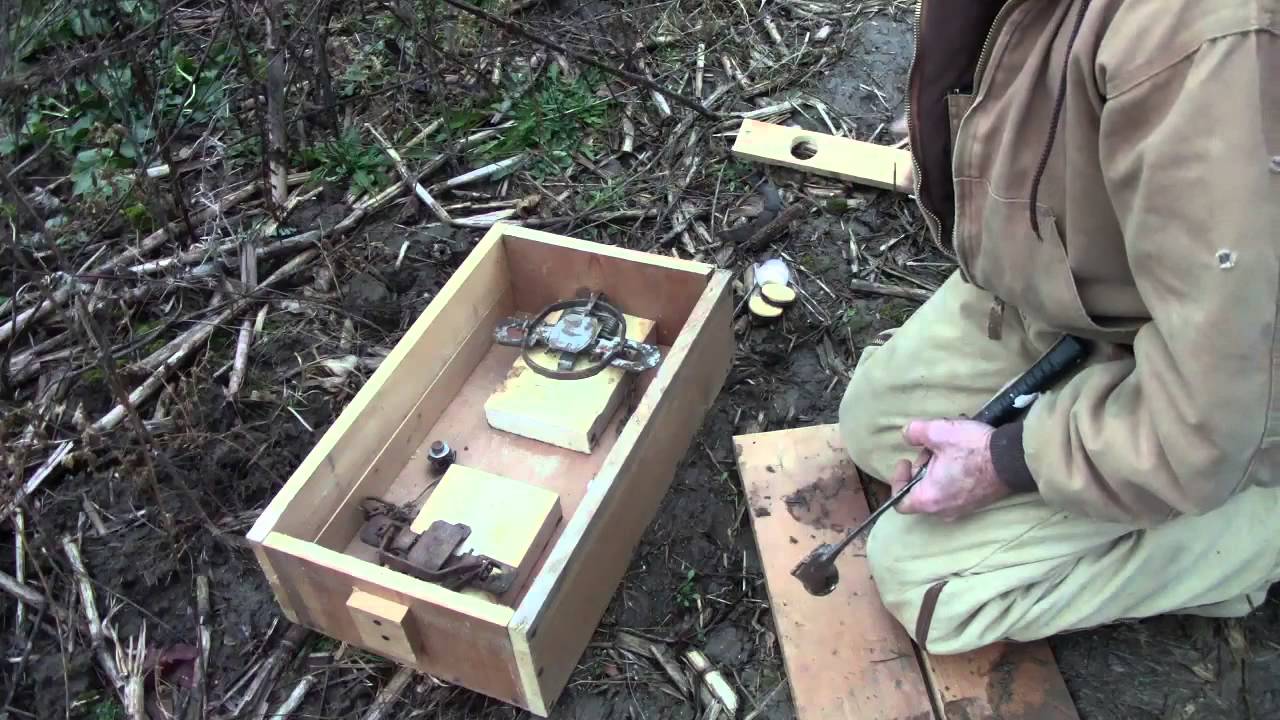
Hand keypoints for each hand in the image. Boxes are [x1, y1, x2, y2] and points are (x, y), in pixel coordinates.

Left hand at [888, 419, 1010, 519]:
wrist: (1013, 459)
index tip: (906, 460)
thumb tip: (907, 435)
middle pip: (919, 493)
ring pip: (937, 491)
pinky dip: (951, 476)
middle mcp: (943, 511)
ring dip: (936, 470)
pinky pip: (953, 492)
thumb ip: (915, 432)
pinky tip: (962, 456)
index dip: (897, 480)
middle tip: (930, 449)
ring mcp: (962, 509)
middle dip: (921, 469)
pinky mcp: (975, 503)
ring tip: (947, 449)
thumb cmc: (974, 450)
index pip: (899, 502)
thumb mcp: (939, 432)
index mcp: (929, 499)